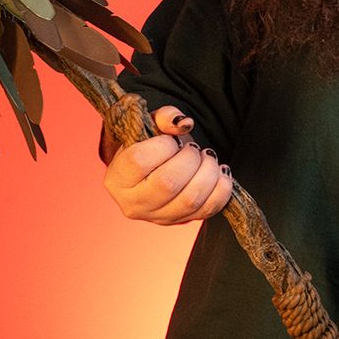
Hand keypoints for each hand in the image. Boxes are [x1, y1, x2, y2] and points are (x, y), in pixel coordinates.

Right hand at [104, 105, 233, 224]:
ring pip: (190, 200)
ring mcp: (158, 218)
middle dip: (189, 159)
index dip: (162, 146)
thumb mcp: (149, 125)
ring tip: (207, 158)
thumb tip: (184, 123)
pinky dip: (221, 189)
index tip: (172, 140)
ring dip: (208, 172)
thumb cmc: (149, 145)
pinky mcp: (181, 222)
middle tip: (193, 148)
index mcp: (117, 179)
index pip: (139, 161)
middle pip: (168, 183)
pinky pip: (208, 210)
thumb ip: (164, 117)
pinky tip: (219, 172)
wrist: (155, 170)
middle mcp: (133, 204)